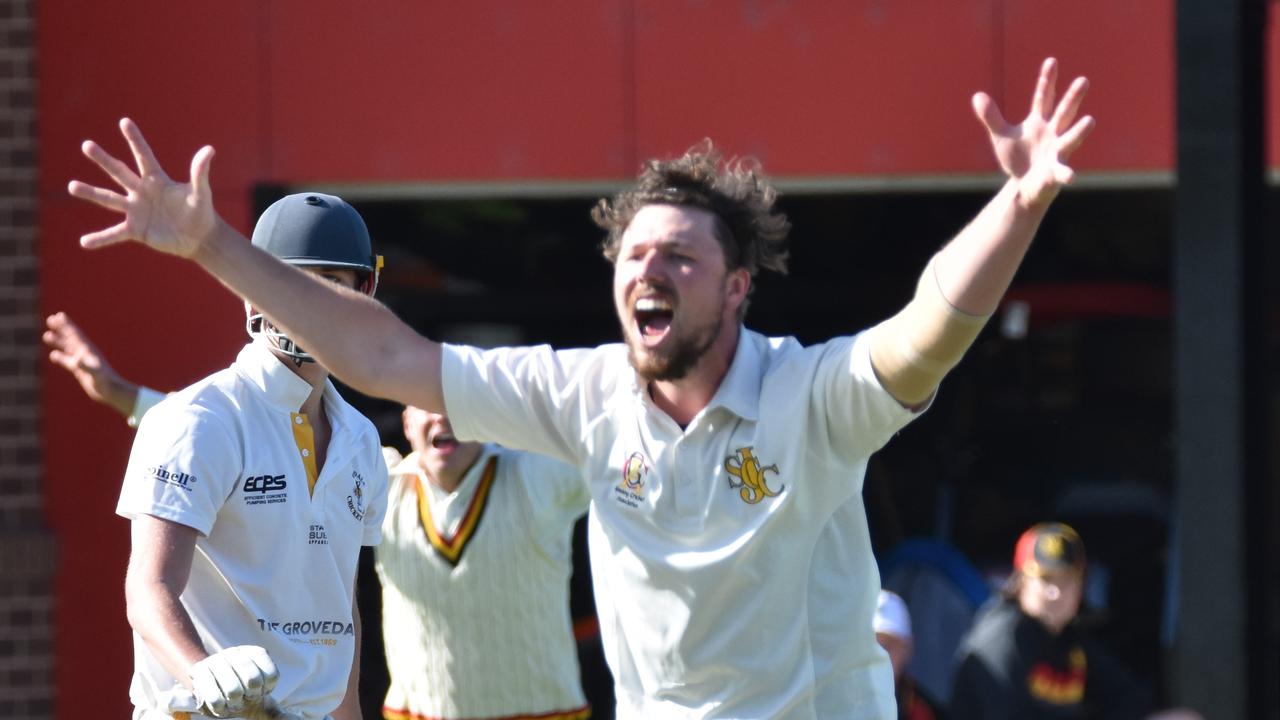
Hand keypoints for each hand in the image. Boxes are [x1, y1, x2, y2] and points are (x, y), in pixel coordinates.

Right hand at [43, 311, 137, 416]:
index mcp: (88, 351)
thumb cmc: (105, 382)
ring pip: (67, 348)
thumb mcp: (95, 374)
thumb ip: (86, 366)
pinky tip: (53, 355)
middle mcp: (85, 354)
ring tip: (46, 336)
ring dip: (58, 342)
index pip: (75, 334)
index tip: (58, 315)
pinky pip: (67, 361)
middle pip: (70, 338)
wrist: (111, 392)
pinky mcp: (80, 371)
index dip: (67, 325)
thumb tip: (76, 360)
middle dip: (61, 328)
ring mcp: (82, 362)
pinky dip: (60, 357)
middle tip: (50, 319)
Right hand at [67, 117, 218, 257]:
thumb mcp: (201, 192)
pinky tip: (84, 242)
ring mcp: (136, 210)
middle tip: (87, 144)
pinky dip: (100, 238)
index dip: (136, 140)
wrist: (200, 238)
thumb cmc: (201, 211)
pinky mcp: (136, 230)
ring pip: (109, 199)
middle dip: (104, 159)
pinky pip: (114, 234)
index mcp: (157, 180)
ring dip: (91, 193)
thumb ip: (200, 172)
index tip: (125, 121)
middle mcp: (142, 191)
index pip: (144, 156)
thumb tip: (210, 149)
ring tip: (72, 186)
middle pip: (119, 172)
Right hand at [187, 645, 279, 717]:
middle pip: (253, 680)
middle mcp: (236, 652)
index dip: (266, 691)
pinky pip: (215, 698)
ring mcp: (217, 660)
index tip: (260, 693)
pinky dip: (221, 709)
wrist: (211, 689)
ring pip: (234, 690)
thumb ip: (277, 712)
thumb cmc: (242, 696)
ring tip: (233, 704)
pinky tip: (222, 708)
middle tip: (245, 699)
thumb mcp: (261, 701)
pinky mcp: (199, 671)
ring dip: (235, 703)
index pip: (271, 675)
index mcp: (256, 653)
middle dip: (250, 697)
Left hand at [972, 58, 1094, 208]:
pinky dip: (1067, 174)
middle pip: (1064, 112)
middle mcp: (1053, 133)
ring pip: (1070, 139)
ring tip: (1090, 121)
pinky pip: (1062, 172)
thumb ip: (991, 117)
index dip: (1047, 80)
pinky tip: (1072, 177)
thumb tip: (977, 96)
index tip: (1051, 61)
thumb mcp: (1001, 136)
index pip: (1044, 97)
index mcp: (1039, 122)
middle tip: (1083, 80)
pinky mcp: (1055, 172)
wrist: (1024, 185)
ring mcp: (1057, 152)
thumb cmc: (1017, 158)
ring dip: (1079, 131)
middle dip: (1073, 98)